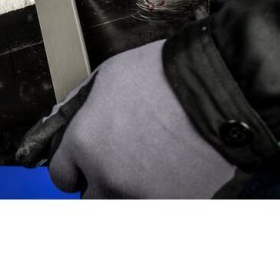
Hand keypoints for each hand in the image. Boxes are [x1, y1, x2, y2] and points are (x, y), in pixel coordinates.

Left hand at [16, 40, 235, 197]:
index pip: (61, 175)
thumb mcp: (108, 76)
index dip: (73, 164)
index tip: (85, 159)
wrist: (218, 89)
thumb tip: (64, 123)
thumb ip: (81, 108)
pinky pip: (157, 205)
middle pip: (89, 200)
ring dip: (129, 191)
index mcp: (84, 144)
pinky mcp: (174, 204)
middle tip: (116, 164)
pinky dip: (161, 193)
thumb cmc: (165, 75)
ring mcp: (141, 195)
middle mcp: (107, 176)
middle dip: (97, 185)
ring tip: (149, 164)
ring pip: (122, 205)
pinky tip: (173, 169)